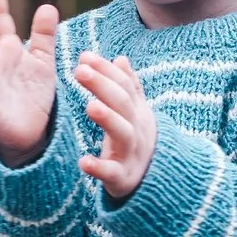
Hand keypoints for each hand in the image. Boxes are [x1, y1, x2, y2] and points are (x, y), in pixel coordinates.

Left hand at [73, 52, 156, 200]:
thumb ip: (129, 87)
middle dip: (102, 85)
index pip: (124, 85)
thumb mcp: (136, 113)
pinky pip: (112, 172)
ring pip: (123, 133)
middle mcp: (136, 128)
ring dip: (108, 119)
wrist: (156, 180)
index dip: (106, 70)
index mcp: (137, 111)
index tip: (85, 56)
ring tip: (90, 106)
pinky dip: (99, 167)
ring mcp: (131, 152)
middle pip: (122, 103)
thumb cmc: (137, 141)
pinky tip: (84, 161)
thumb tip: (121, 58)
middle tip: (80, 70)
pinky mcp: (122, 177)